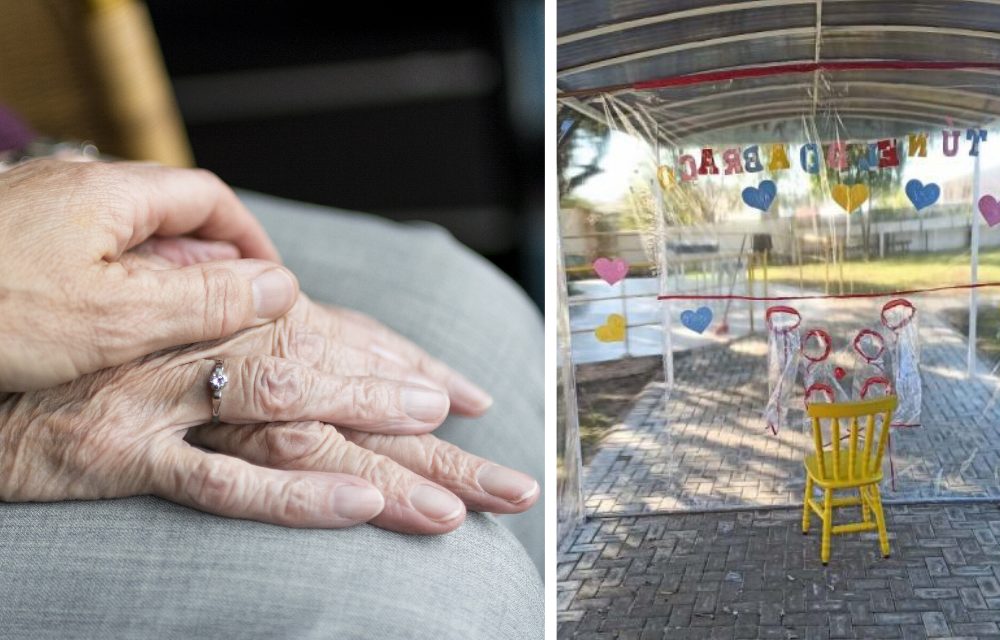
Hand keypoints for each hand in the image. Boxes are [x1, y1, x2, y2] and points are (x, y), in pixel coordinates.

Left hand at [0, 159, 297, 391]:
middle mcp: (73, 189)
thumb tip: (279, 287)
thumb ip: (205, 299)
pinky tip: (104, 330)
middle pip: (169, 216)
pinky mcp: (6, 241)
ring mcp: (34, 211)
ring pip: (124, 239)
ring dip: (162, 281)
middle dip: (211, 265)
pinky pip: (81, 255)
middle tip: (230, 318)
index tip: (272, 283)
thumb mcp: (118, 317)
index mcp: (109, 193)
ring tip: (174, 333)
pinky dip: (112, 288)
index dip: (250, 240)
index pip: (209, 197)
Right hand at [0, 250, 530, 531]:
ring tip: (457, 500)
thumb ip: (244, 323)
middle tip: (508, 476)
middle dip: (431, 430)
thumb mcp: (174, 321)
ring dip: (384, 458)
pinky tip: (360, 505)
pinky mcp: (122, 455)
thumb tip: (318, 321)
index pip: (344, 338)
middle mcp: (211, 349)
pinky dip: (294, 493)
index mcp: (229, 317)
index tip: (474, 399)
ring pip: (299, 424)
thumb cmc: (88, 344)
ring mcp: (169, 401)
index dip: (413, 366)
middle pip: (345, 384)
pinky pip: (219, 478)